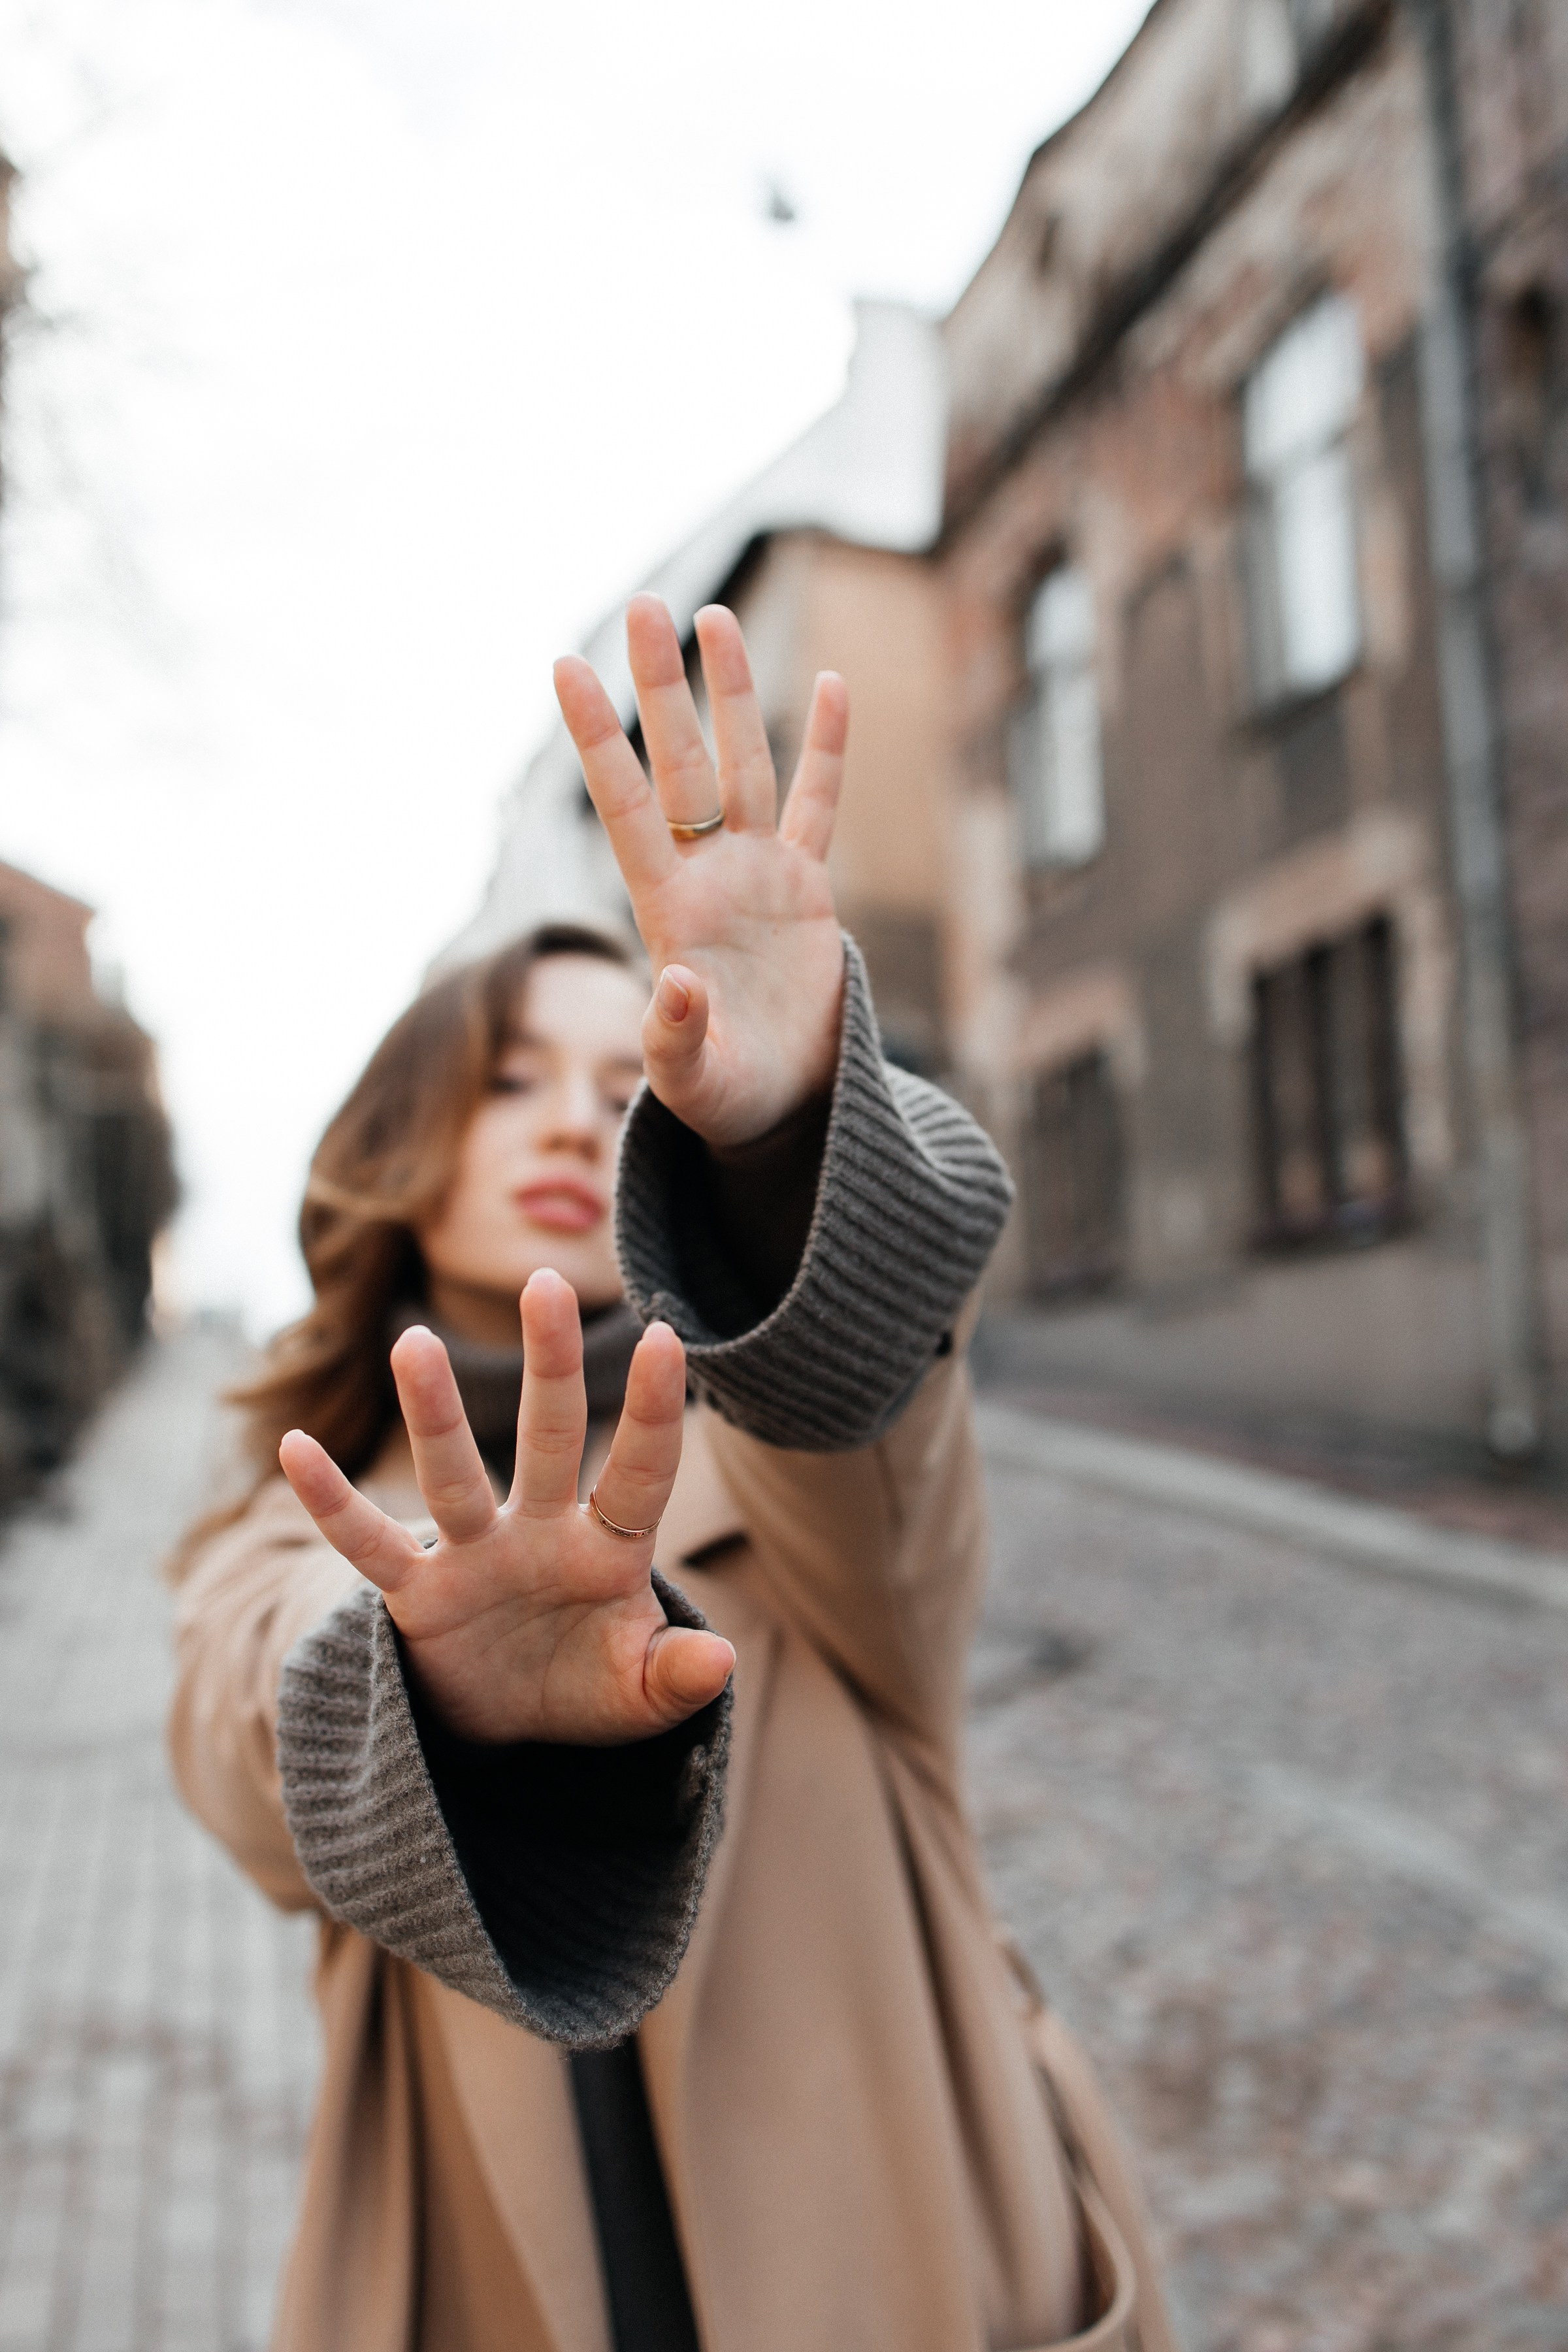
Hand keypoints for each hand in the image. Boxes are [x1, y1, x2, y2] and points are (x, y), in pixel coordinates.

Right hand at [278, 1268, 734, 1744]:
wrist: (509, 1725)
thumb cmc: (586, 1688)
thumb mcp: (640, 1695)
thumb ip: (680, 1678)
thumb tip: (723, 1664)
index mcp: (608, 1549)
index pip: (641, 1472)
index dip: (653, 1410)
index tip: (665, 1335)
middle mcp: (541, 1532)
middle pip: (550, 1437)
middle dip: (550, 1364)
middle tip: (546, 1281)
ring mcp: (475, 1555)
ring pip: (454, 1475)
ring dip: (435, 1414)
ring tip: (414, 1342)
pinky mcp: (418, 1593)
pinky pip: (368, 1544)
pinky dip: (332, 1503)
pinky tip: (298, 1448)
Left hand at [554, 594, 847, 1148]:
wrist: (783, 1111)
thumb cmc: (725, 1100)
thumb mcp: (692, 1083)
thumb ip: (674, 1038)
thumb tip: (671, 984)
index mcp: (668, 911)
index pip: (623, 805)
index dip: (596, 737)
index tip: (565, 665)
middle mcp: (706, 876)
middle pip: (679, 763)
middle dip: (661, 686)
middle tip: (642, 604)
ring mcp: (757, 875)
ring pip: (743, 766)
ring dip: (730, 693)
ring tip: (712, 616)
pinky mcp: (807, 889)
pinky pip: (819, 806)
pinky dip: (827, 748)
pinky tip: (833, 683)